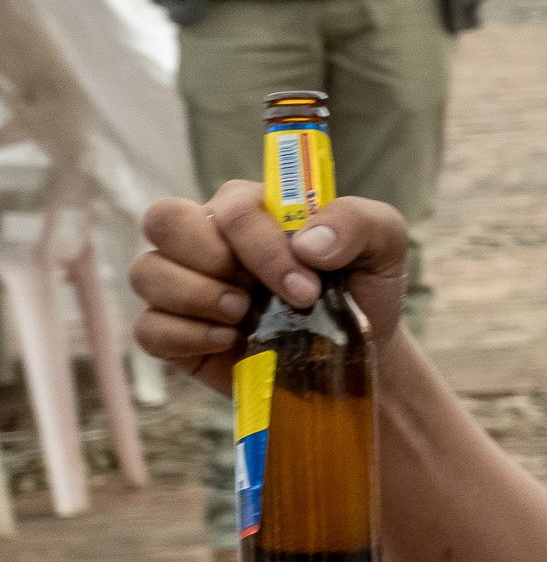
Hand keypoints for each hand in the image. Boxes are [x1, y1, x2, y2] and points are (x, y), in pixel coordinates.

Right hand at [131, 183, 410, 394]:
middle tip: (258, 297)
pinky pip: (146, 327)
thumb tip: (309, 242)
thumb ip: (358, 222)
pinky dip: (184, 336)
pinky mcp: (174, 332)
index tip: (306, 289)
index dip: (263, 249)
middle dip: (214, 262)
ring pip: (146, 271)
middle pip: (164, 220)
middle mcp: (209, 237)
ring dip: (196, 299)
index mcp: (252, 207)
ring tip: (243, 318)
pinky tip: (227, 342)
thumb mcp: (385, 244)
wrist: (359, 354)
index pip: (231, 207)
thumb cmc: (364, 288)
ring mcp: (186, 283)